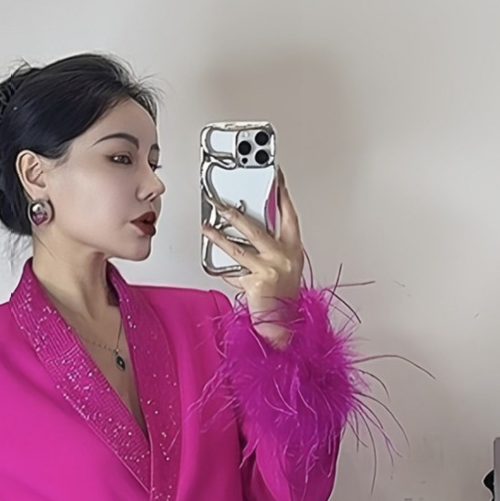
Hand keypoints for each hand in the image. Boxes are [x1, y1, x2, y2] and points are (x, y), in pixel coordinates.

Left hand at [201, 166, 304, 346]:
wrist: (284, 324)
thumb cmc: (283, 295)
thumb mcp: (286, 265)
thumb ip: (273, 245)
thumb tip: (252, 225)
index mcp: (293, 248)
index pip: (289, 213)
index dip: (281, 193)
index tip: (274, 176)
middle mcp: (283, 257)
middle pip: (257, 229)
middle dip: (236, 214)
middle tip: (221, 203)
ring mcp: (269, 270)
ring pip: (238, 248)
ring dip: (218, 237)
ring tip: (206, 228)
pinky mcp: (255, 283)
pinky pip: (234, 271)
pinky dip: (223, 268)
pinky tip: (212, 261)